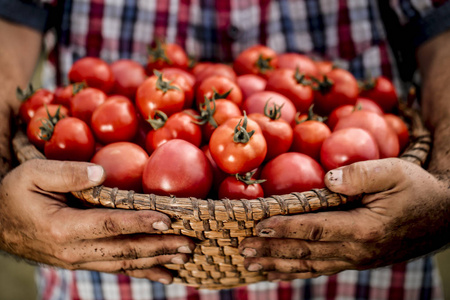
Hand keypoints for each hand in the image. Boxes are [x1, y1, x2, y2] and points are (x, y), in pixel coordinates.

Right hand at [0, 159, 194, 283]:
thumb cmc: (15, 194)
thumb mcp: (34, 174)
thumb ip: (68, 173)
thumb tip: (102, 170)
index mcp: (63, 228)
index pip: (110, 225)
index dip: (140, 222)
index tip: (168, 220)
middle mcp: (74, 250)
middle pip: (124, 250)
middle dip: (159, 247)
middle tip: (189, 244)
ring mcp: (78, 260)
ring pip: (123, 263)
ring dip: (155, 261)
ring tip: (183, 259)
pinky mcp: (81, 261)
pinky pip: (115, 268)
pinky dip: (141, 271)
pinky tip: (161, 273)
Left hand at [239, 158, 449, 280]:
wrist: (444, 214)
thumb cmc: (417, 189)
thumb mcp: (393, 172)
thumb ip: (359, 174)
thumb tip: (325, 179)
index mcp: (364, 229)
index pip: (314, 229)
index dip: (284, 229)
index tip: (258, 226)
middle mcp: (357, 251)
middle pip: (306, 253)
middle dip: (272, 251)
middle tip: (243, 250)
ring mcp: (357, 260)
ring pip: (311, 266)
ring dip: (279, 265)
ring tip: (252, 265)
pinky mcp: (357, 260)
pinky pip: (322, 268)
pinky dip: (298, 271)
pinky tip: (281, 271)